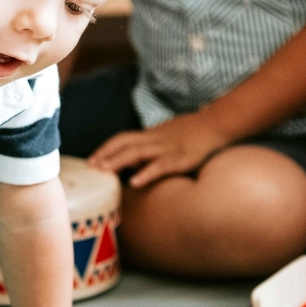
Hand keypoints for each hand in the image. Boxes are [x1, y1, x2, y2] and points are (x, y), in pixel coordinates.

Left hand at [88, 113, 227, 186]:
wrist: (215, 124)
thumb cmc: (189, 134)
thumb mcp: (164, 140)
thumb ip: (146, 151)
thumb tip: (129, 166)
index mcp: (149, 136)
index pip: (121, 139)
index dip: (105, 148)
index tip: (90, 160)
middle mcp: (154, 140)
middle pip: (124, 144)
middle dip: (106, 155)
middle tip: (90, 167)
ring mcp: (167, 148)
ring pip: (138, 152)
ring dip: (119, 161)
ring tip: (104, 171)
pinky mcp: (181, 159)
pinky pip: (161, 165)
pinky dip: (146, 173)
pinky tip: (134, 182)